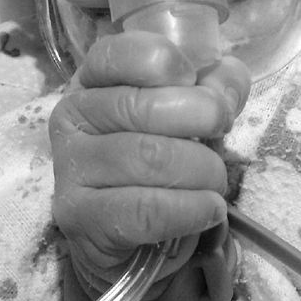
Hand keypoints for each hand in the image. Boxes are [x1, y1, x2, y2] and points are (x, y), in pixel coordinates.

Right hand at [49, 31, 249, 300]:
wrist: (131, 246)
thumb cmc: (159, 170)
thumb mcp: (186, 122)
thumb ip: (211, 91)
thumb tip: (230, 73)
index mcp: (92, 83)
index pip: (114, 53)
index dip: (162, 61)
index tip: (193, 79)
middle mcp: (72, 119)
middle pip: (140, 106)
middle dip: (202, 118)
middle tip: (220, 136)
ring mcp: (70, 170)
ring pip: (150, 158)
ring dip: (203, 171)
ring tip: (214, 182)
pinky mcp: (81, 219)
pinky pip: (148, 210)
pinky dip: (193, 209)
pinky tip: (208, 210)